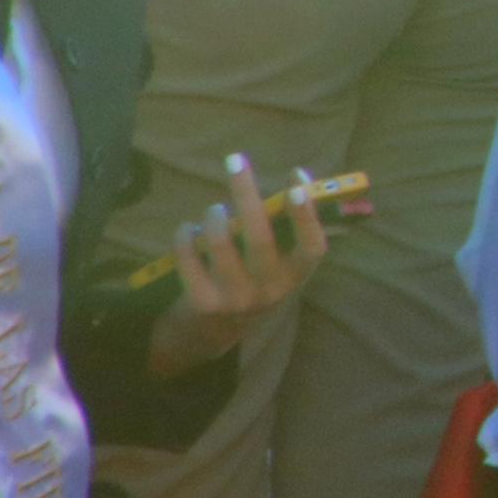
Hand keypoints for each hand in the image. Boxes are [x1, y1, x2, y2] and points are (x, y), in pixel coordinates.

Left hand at [144, 154, 334, 378]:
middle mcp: (268, 290)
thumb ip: (287, 230)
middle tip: (235, 161)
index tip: (296, 183)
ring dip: (213, 215)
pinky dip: (185, 234)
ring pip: (220, 241)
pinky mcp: (202, 301)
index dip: (306, 214)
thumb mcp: (276, 267)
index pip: (312, 248)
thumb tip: (298, 179)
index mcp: (294, 278)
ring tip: (215, 210)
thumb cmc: (251, 285)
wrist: (212, 335)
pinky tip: (188, 229)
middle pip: (259, 234)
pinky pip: (189, 255)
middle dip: (245, 192)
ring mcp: (234, 298)